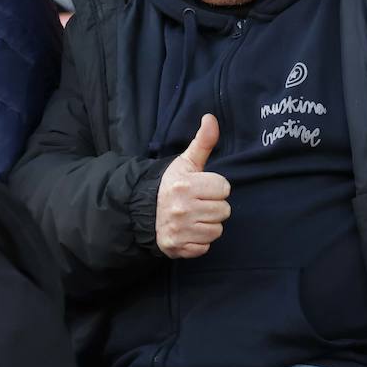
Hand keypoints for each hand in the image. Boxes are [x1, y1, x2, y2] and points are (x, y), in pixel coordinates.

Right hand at [155, 114, 231, 258]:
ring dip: (208, 224)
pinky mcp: (178, 248)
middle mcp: (182, 209)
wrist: (142, 211)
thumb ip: (203, 142)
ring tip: (194, 216)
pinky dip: (199, 241)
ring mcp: (180, 230)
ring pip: (217, 229)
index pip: (224, 188)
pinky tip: (189, 231)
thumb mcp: (186, 162)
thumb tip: (211, 118)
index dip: (216, 187)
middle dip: (214, 206)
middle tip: (198, 203)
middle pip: (224, 210)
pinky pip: (205, 246)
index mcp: (186, 185)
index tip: (203, 188)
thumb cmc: (170, 185)